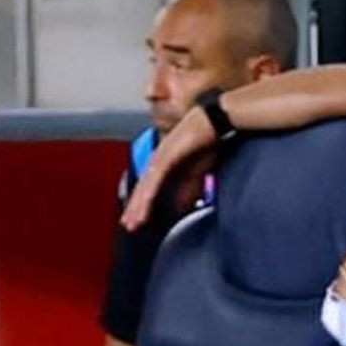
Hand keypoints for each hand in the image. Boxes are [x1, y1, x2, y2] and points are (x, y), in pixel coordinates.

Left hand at [122, 107, 216, 230]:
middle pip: (143, 188)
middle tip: (129, 225)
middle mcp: (158, 159)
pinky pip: (154, 181)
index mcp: (165, 161)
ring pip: (145, 187)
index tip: (138, 218)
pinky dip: (147, 197)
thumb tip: (183, 206)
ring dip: (138, 207)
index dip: (143, 203)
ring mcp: (159, 158)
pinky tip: (143, 208)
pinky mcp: (165, 157)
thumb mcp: (199, 170)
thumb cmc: (210, 139)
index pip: (149, 186)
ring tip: (132, 223)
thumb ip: (189, 188)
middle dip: (135, 208)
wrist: (216, 120)